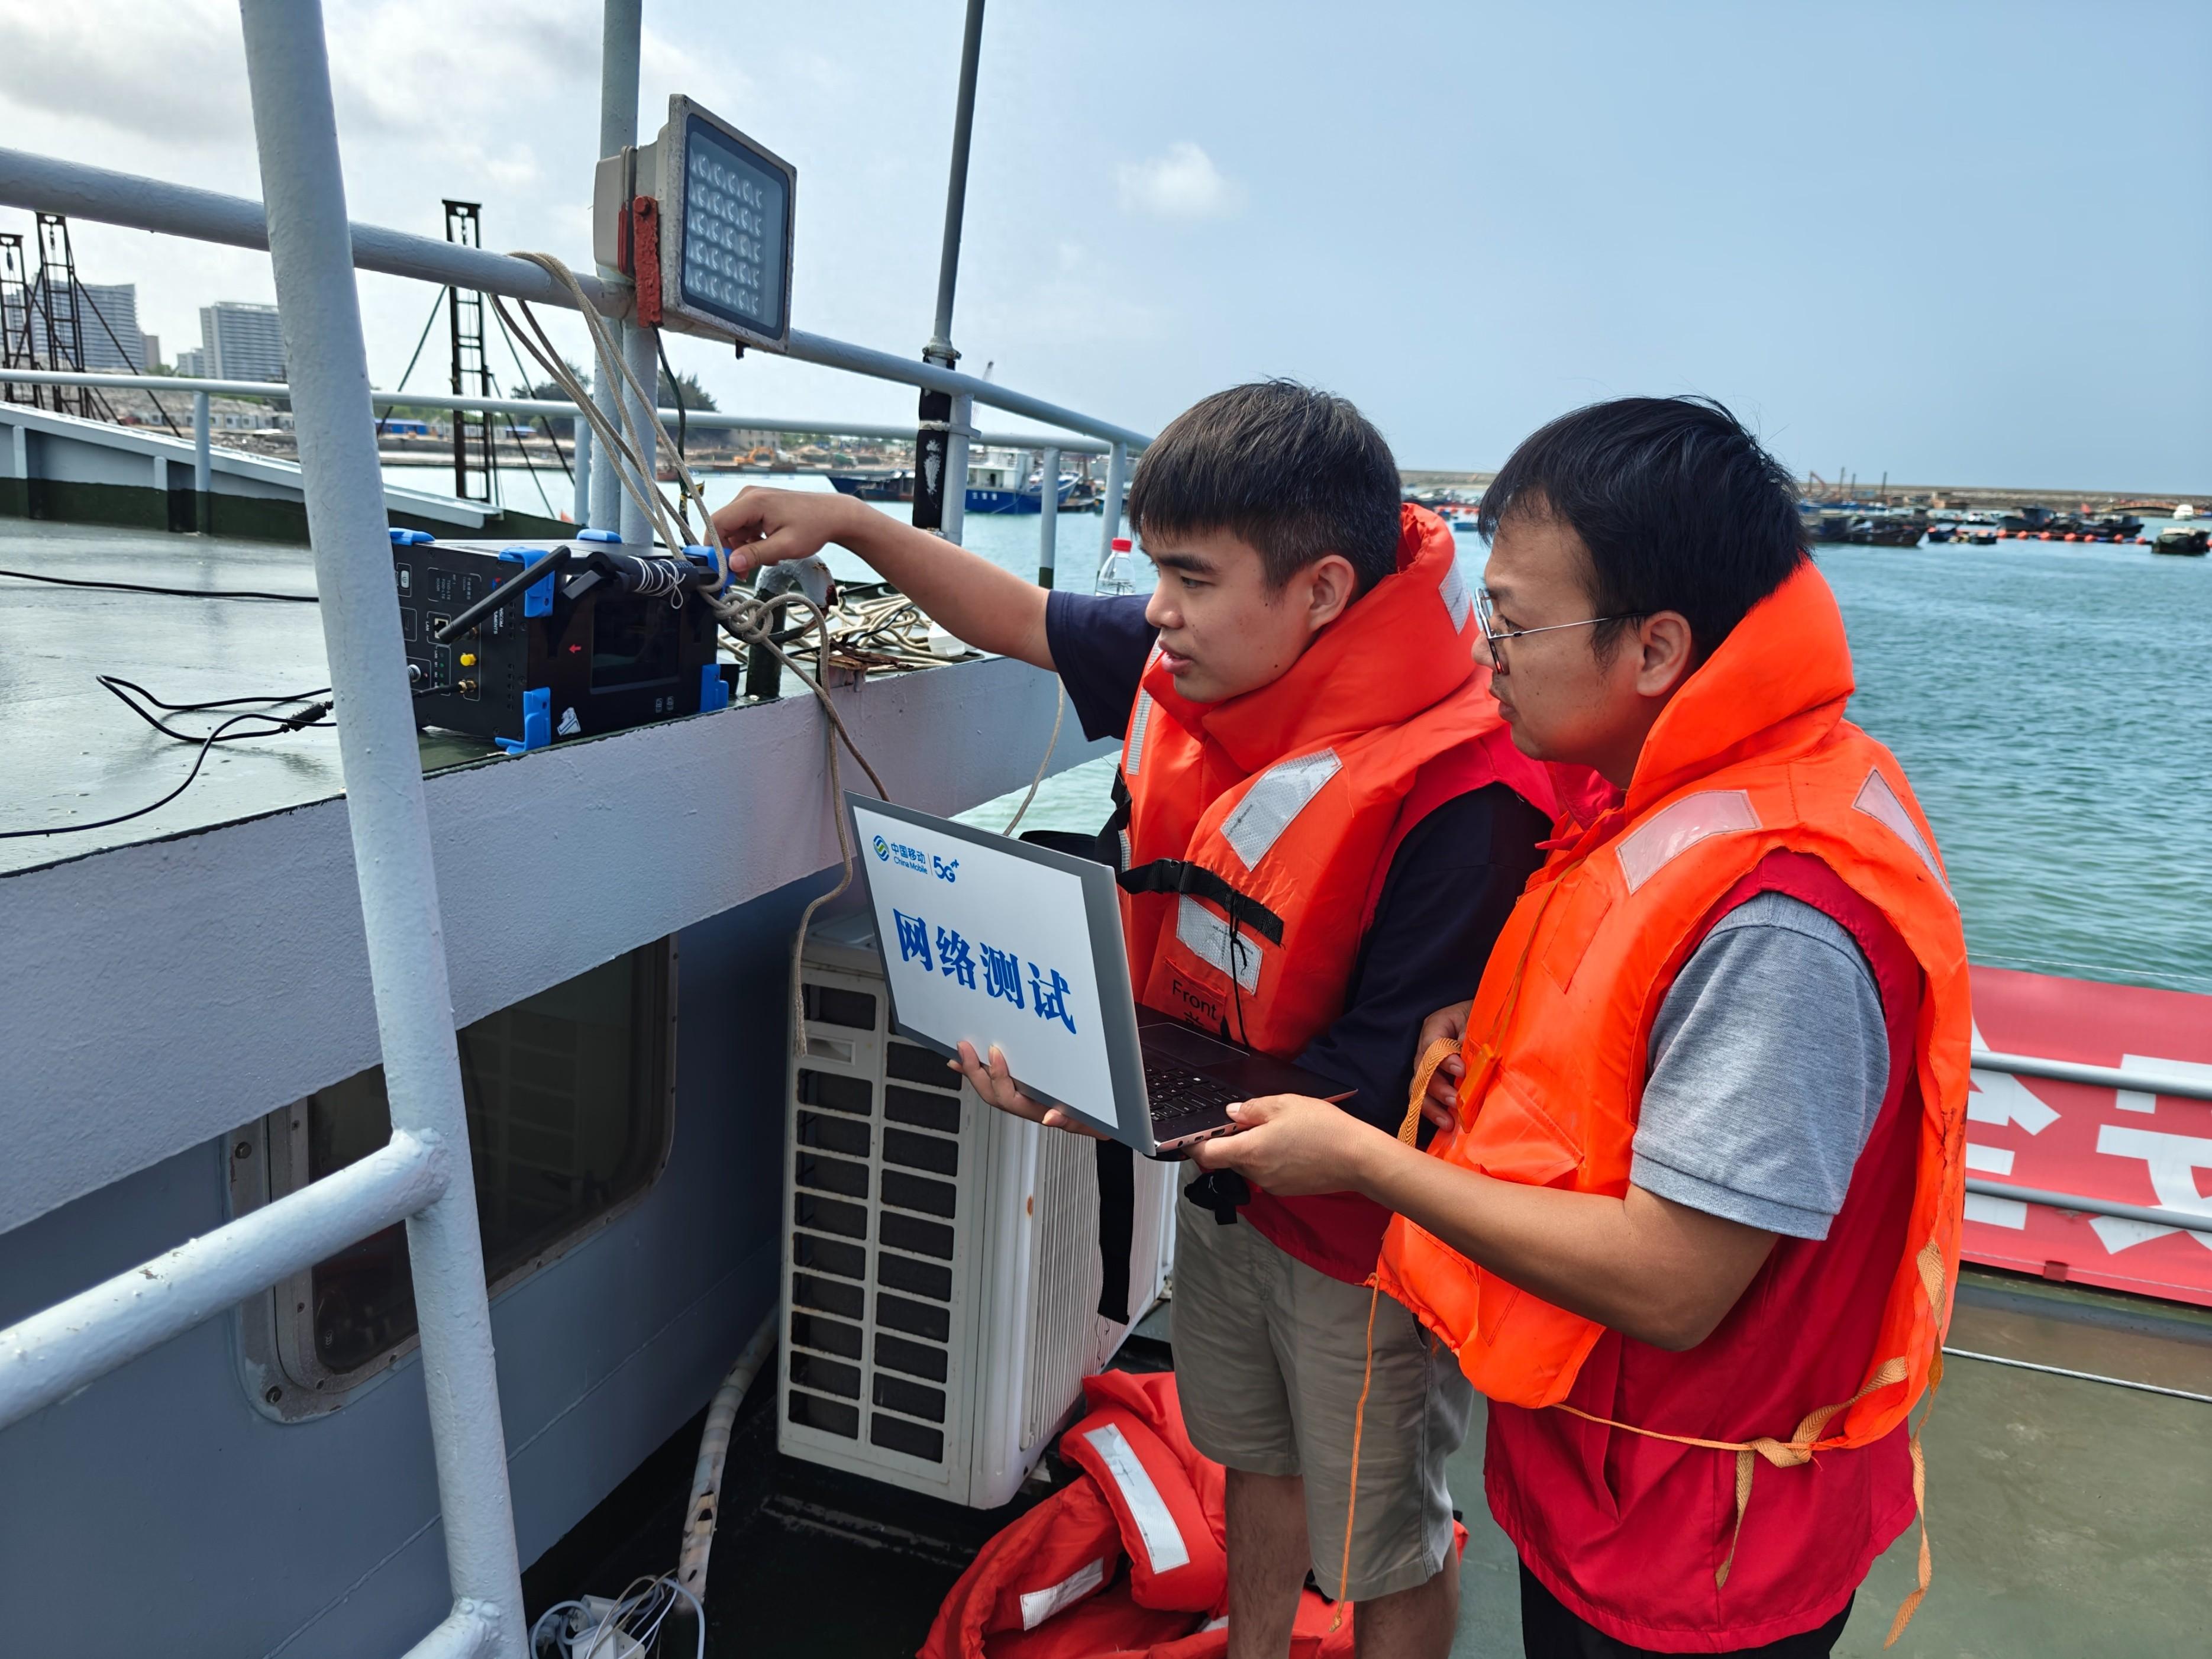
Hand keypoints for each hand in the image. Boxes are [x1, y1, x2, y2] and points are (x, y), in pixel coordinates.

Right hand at [710, 487, 856, 579]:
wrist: (833, 515)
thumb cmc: (814, 527)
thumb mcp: (785, 547)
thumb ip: (756, 555)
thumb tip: (731, 564)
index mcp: (753, 501)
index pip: (717, 523)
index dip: (714, 548)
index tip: (721, 569)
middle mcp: (749, 496)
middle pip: (724, 527)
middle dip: (731, 552)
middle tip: (744, 573)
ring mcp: (753, 500)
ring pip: (734, 530)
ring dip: (745, 549)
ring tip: (767, 559)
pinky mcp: (759, 506)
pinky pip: (745, 528)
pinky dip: (752, 543)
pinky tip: (769, 550)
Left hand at [951, 1041, 1103, 1138]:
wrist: (1120, 1111)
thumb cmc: (1109, 1114)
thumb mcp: (1098, 1121)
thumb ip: (1074, 1121)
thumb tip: (1049, 1118)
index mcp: (1043, 1110)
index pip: (1011, 1099)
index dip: (999, 1078)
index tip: (995, 1054)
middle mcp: (1032, 1105)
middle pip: (994, 1095)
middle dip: (976, 1073)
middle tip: (965, 1049)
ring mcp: (1029, 1095)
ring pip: (993, 1088)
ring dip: (973, 1071)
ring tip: (959, 1054)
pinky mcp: (1030, 1084)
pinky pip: (1001, 1079)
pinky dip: (984, 1068)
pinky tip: (973, 1057)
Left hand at [1188, 1093, 1384, 1196]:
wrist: (1357, 1159)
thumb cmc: (1323, 1128)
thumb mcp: (1284, 1104)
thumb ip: (1251, 1109)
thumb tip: (1231, 1113)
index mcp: (1249, 1150)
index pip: (1206, 1154)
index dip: (1194, 1144)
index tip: (1191, 1135)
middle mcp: (1255, 1172)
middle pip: (1228, 1159)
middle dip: (1231, 1141)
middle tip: (1249, 1120)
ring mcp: (1271, 1184)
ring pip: (1249, 1165)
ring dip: (1253, 1149)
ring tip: (1278, 1130)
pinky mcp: (1286, 1189)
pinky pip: (1267, 1172)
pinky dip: (1270, 1159)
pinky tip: (1291, 1145)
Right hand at [1415, 1001, 1472, 1130]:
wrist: (1487, 1019)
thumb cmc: (1482, 1016)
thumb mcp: (1478, 1018)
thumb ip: (1471, 1032)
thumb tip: (1465, 1048)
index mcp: (1436, 1026)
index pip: (1431, 1044)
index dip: (1443, 1060)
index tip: (1461, 1071)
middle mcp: (1426, 1047)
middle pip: (1422, 1070)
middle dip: (1437, 1089)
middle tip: (1455, 1101)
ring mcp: (1428, 1065)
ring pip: (1419, 1088)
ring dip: (1432, 1106)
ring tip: (1448, 1122)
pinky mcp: (1435, 1080)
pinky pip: (1426, 1097)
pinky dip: (1435, 1112)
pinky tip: (1447, 1125)